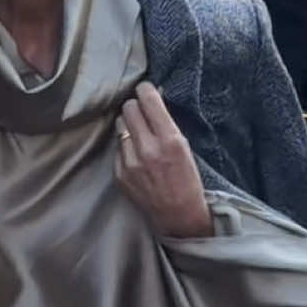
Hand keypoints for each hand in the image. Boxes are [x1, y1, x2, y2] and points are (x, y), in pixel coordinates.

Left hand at [116, 82, 212, 238]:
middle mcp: (147, 149)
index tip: (145, 89)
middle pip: (128, 108)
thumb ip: (167, 124)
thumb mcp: (185, 147)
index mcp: (169, 140)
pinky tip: (137, 156)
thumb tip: (153, 98)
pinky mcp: (119, 174)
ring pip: (120, 125)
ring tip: (139, 134)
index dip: (145, 90)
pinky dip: (126, 146)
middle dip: (136, 106)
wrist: (178, 217)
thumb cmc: (188, 181)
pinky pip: (118, 147)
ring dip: (129, 125)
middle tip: (142, 112)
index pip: (148, 99)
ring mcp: (130, 162)